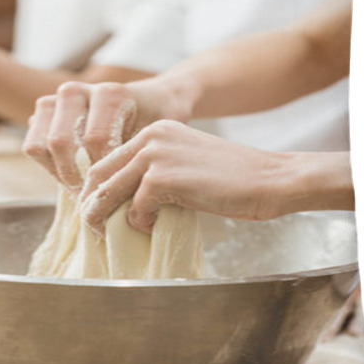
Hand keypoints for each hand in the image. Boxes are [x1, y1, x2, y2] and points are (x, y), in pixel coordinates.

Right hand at [22, 78, 184, 190]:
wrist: (146, 103)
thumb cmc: (153, 126)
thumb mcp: (154, 141)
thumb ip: (137, 159)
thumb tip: (122, 201)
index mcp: (109, 94)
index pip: (95, 141)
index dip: (101, 174)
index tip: (113, 194)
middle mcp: (77, 90)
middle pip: (61, 142)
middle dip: (75, 177)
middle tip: (91, 197)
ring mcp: (55, 99)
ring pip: (41, 145)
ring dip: (59, 173)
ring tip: (81, 188)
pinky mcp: (43, 112)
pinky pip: (33, 146)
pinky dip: (49, 167)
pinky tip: (72, 176)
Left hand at [78, 120, 294, 234]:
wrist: (271, 179)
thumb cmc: (234, 180)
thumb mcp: (185, 164)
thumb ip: (155, 173)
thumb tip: (124, 201)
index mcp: (155, 131)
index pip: (109, 159)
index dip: (97, 186)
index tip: (95, 208)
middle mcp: (150, 136)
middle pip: (101, 172)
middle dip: (92, 202)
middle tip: (93, 225)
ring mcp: (155, 154)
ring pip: (109, 189)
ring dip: (104, 215)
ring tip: (105, 233)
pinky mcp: (163, 177)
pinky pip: (135, 207)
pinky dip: (138, 222)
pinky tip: (151, 227)